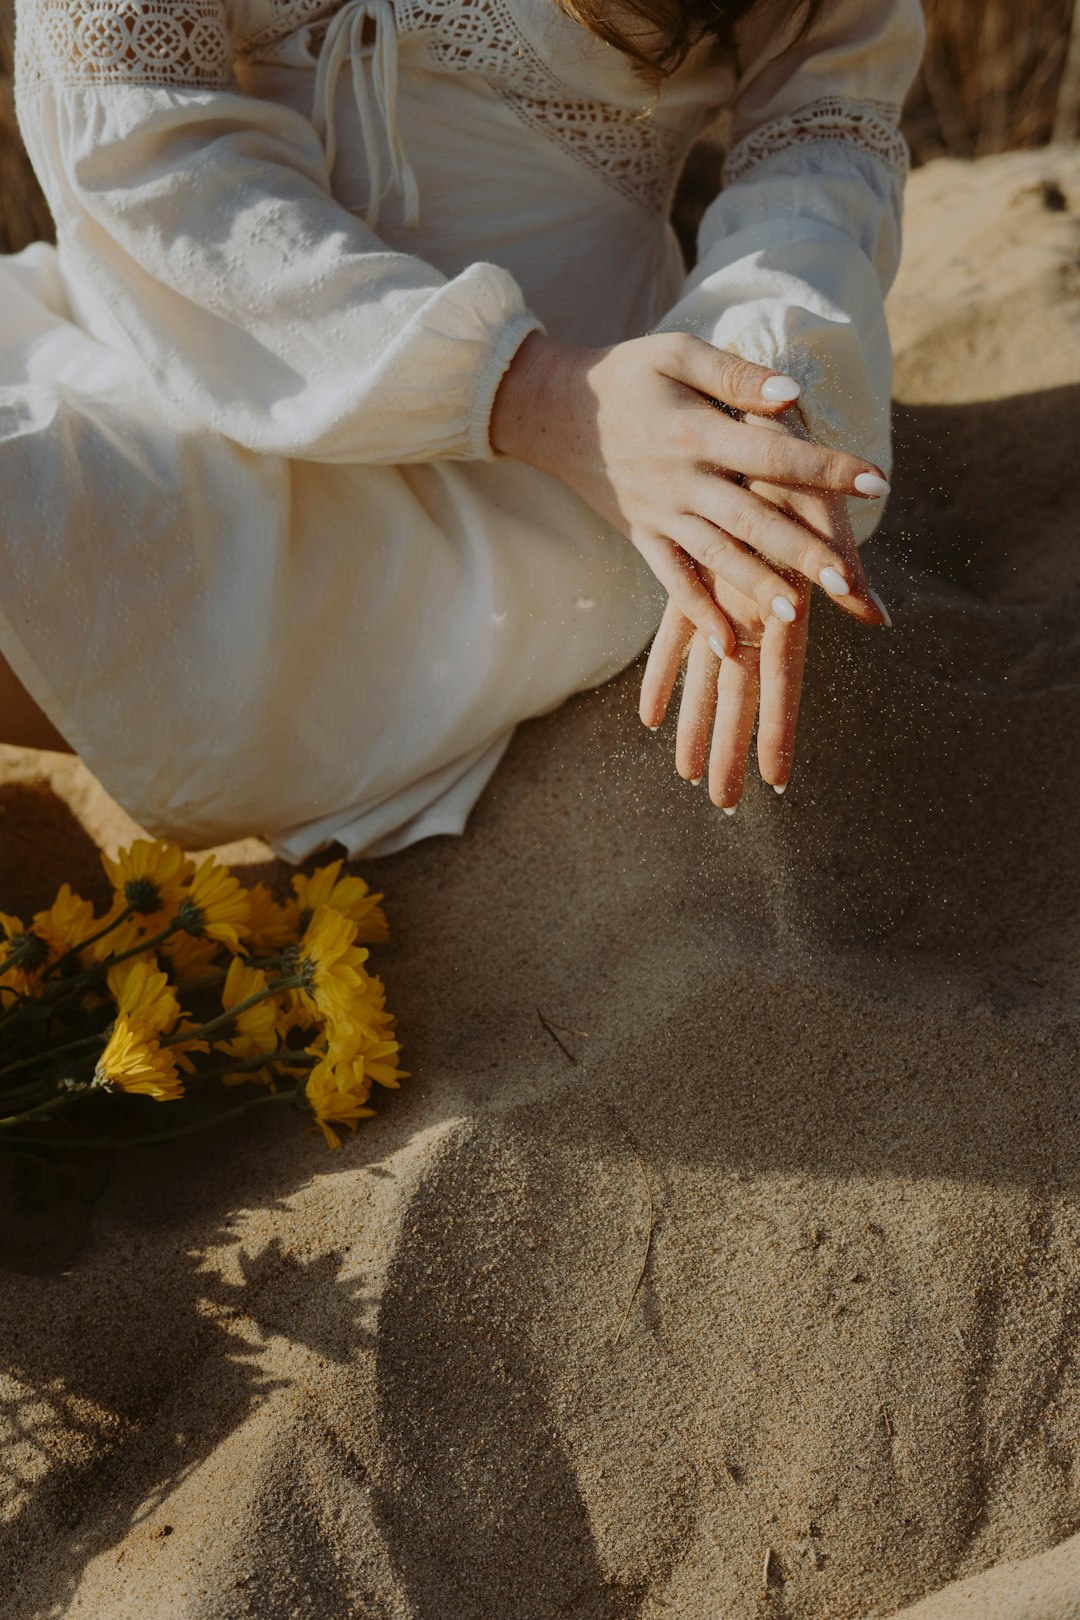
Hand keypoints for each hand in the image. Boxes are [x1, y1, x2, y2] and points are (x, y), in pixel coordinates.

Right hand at [490, 331, 890, 652]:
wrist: (551, 411)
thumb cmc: (625, 375)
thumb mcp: (676, 354)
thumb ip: (735, 375)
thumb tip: (793, 397)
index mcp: (695, 431)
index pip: (772, 453)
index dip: (825, 468)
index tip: (877, 482)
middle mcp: (680, 479)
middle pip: (752, 519)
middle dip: (802, 550)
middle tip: (849, 580)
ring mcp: (660, 513)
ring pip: (716, 556)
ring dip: (755, 588)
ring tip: (797, 616)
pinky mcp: (643, 535)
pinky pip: (672, 580)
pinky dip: (698, 613)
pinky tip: (729, 646)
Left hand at [639, 413, 876, 803]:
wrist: (754, 418)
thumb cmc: (797, 459)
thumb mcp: (818, 507)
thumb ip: (841, 565)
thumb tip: (873, 615)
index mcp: (785, 599)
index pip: (778, 680)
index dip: (775, 728)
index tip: (774, 778)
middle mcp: (755, 605)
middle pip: (739, 692)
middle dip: (730, 745)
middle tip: (723, 800)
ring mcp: (725, 593)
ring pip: (707, 674)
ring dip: (699, 722)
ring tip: (687, 773)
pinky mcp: (697, 573)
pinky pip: (676, 638)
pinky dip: (664, 675)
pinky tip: (650, 717)